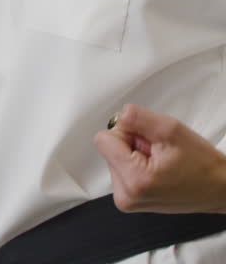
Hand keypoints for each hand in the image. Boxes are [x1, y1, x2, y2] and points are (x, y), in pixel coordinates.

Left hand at [95, 104, 225, 213]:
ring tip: (162, 164)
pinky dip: (137, 166)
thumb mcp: (171, 129)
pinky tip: (158, 172)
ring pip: (115, 159)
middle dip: (132, 145)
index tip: (148, 140)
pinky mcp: (130, 201)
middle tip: (160, 154)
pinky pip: (121, 171)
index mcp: (134, 180)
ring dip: (135, 156)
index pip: (103, 139)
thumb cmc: (202, 164)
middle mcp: (125, 195)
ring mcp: (127, 201)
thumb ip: (138, 118)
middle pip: (109, 150)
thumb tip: (118, 115)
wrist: (219, 189)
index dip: (127, 133)